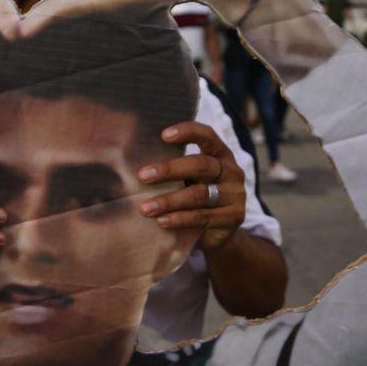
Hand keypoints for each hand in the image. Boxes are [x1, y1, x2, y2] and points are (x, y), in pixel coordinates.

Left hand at [136, 121, 245, 252]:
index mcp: (221, 154)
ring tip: (145, 208)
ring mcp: (235, 195)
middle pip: (201, 165)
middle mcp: (232, 171)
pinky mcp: (234, 218)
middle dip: (169, 170)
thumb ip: (175, 169)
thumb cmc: (196, 198)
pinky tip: (161, 221)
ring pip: (199, 195)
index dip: (188, 132)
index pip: (208, 136)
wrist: (219, 234)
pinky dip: (179, 219)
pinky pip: (202, 217)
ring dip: (169, 200)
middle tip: (142, 176)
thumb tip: (131, 160)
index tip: (163, 135)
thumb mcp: (190, 179)